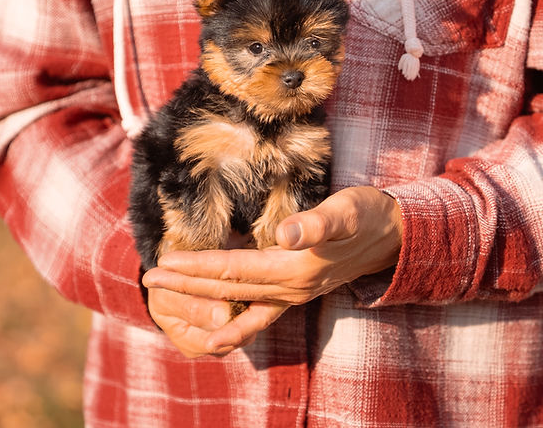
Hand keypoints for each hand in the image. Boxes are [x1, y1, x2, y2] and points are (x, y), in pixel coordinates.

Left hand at [142, 186, 401, 354]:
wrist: (395, 236)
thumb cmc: (368, 216)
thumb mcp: (346, 210)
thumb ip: (315, 223)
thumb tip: (283, 233)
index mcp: (294, 268)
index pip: (233, 269)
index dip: (196, 266)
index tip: (162, 263)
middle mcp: (289, 288)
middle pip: (226, 290)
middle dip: (185, 286)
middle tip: (147, 281)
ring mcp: (292, 295)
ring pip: (236, 302)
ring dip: (200, 301)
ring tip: (167, 301)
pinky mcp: (296, 292)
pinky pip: (257, 315)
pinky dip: (234, 325)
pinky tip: (215, 332)